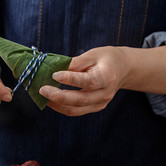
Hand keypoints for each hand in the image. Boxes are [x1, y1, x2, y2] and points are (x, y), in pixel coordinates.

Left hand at [39, 45, 165, 116]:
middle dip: (59, 96)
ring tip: (43, 96)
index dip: (71, 79)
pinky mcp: (95, 108)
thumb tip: (55, 68)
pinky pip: (76, 111)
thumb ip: (75, 62)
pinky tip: (50, 99)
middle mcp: (105, 93)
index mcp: (107, 77)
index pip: (89, 81)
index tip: (54, 75)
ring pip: (76, 109)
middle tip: (42, 90)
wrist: (123, 69)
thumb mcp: (93, 54)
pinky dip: (61, 107)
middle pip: (81, 99)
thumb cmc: (106, 58)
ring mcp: (100, 103)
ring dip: (57, 104)